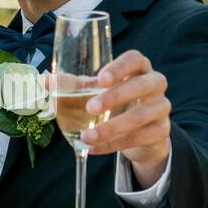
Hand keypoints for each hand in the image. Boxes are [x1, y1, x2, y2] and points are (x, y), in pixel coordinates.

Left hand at [78, 50, 170, 186]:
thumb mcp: (96, 92)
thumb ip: (73, 86)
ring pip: (141, 116)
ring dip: (111, 128)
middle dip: (116, 97)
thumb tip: (46, 81)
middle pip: (143, 85)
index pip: (135, 59)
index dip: (120, 67)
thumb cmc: (117, 103)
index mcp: (139, 68)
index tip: (101, 78)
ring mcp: (161, 107)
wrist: (141, 132)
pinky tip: (93, 148)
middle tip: (90, 107)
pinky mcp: (161, 131)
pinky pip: (138, 138)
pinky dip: (113, 145)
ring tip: (86, 137)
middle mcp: (155, 84)